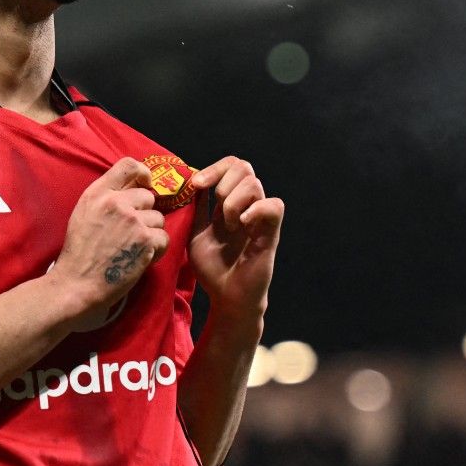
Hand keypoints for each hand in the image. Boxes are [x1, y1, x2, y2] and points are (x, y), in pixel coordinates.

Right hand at [46, 158, 169, 322]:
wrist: (77, 283)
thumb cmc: (79, 253)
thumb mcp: (84, 214)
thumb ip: (106, 198)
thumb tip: (133, 189)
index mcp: (98, 193)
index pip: (129, 165)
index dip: (143, 173)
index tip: (146, 185)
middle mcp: (116, 202)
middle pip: (148, 196)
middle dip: (145, 214)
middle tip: (131, 234)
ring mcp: (133, 220)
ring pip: (158, 219)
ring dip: (151, 234)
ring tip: (133, 248)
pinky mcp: (146, 239)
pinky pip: (163, 238)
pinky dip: (156, 250)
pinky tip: (140, 258)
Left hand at [187, 156, 282, 320]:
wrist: (227, 298)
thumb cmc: (214, 269)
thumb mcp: (196, 233)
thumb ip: (197, 209)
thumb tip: (191, 183)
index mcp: (230, 204)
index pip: (230, 167)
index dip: (214, 169)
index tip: (195, 184)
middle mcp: (247, 207)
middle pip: (244, 168)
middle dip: (223, 180)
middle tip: (215, 205)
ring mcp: (260, 219)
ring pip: (254, 184)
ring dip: (234, 201)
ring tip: (228, 225)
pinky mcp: (270, 234)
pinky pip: (273, 206)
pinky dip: (256, 209)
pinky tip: (243, 225)